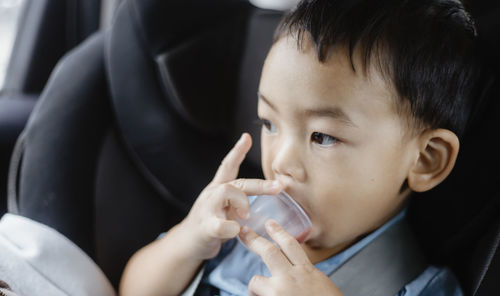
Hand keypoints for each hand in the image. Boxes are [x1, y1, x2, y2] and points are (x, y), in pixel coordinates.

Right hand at [179, 133, 282, 259]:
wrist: (186, 244)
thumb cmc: (210, 225)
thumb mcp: (225, 208)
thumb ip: (239, 201)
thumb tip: (266, 197)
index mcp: (218, 189)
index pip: (227, 166)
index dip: (237, 151)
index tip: (246, 137)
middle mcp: (212, 194)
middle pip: (237, 182)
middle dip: (260, 184)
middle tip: (278, 187)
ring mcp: (207, 209)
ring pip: (226, 192)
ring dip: (242, 203)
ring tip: (246, 216)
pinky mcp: (204, 227)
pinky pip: (220, 224)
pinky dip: (231, 228)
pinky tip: (236, 231)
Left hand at [240, 220, 343, 295]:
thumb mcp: (321, 285)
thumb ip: (306, 277)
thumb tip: (293, 276)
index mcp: (308, 272)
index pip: (291, 245)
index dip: (278, 232)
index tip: (270, 223)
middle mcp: (292, 278)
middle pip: (269, 251)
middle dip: (254, 240)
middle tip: (243, 232)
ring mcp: (279, 290)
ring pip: (255, 280)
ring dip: (256, 289)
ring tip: (263, 295)